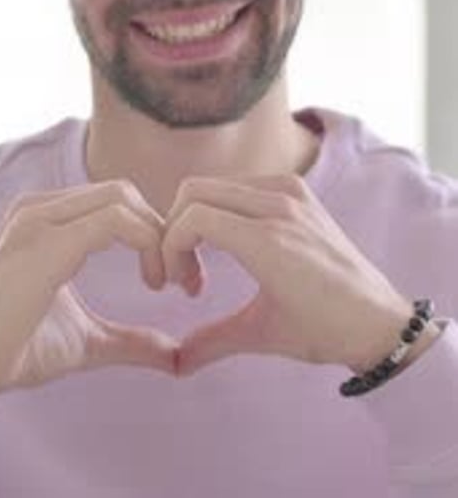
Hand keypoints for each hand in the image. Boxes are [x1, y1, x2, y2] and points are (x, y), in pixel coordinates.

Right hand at [0, 181, 200, 416]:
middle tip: (186, 280)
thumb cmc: (17, 351)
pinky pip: (114, 221)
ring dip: (160, 237)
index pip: (117, 202)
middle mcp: (42, 208)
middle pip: (125, 194)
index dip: (156, 233)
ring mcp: (40, 219)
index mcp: (48, 220)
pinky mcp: (46, 241)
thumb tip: (176, 355)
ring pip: (123, 199)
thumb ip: (131, 340)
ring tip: (170, 281)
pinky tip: (154, 281)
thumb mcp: (88, 341)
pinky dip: (147, 243)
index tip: (178, 279)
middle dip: (164, 231)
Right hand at [163, 174, 413, 375]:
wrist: (378, 320)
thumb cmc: (324, 331)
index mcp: (268, 241)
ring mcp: (291, 192)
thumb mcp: (262, 335)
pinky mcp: (299, 190)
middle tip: (184, 275)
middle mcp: (279, 206)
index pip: (193, 217)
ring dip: (198, 217)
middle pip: (196, 191)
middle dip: (176, 230)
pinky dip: (223, 206)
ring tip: (205, 263)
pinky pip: (242, 184)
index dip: (170, 248)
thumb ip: (210, 342)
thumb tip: (173, 363)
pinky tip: (231, 245)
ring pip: (216, 184)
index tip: (178, 286)